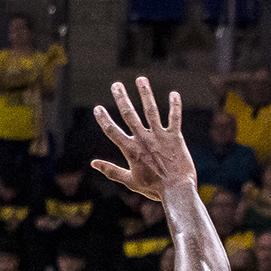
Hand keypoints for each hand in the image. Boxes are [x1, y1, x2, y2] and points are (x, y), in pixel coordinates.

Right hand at [92, 78, 196, 199]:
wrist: (177, 190)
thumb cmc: (153, 188)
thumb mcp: (129, 181)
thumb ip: (111, 170)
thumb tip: (93, 163)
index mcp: (131, 150)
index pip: (112, 131)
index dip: (103, 119)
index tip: (97, 108)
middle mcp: (143, 139)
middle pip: (129, 114)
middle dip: (122, 98)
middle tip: (116, 84)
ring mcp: (160, 137)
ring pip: (150, 110)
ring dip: (145, 93)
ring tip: (141, 79)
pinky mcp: (175, 137)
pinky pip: (174, 118)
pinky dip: (174, 106)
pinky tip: (174, 93)